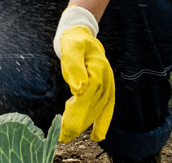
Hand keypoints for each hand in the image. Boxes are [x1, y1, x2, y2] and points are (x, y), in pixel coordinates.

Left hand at [55, 6, 114, 142]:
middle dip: (78, 122)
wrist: (81, 35)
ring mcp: (108, 85)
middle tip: (63, 136)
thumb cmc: (73, 40)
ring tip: (70, 134)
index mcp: (98, 69)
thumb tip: (79, 88)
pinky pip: (107, 109)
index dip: (77, 111)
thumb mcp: (70, 47)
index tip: (65, 125)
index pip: (88, 94)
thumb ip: (73, 66)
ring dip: (86, 124)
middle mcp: (106, 79)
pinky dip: (103, 123)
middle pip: (93, 105)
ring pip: (99, 110)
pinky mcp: (106, 90)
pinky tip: (98, 137)